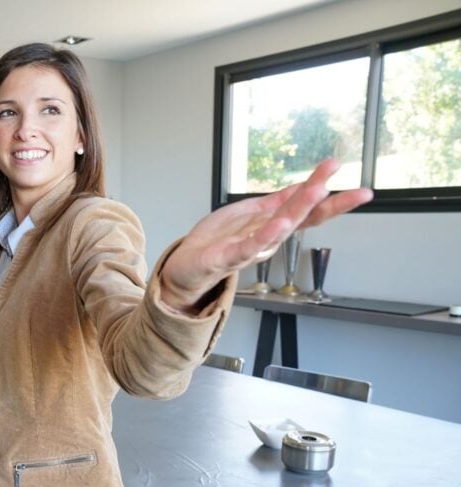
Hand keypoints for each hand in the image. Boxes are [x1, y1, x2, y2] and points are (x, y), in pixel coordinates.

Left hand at [160, 159, 372, 312]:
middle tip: (353, 190)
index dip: (324, 188)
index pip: (305, 207)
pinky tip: (278, 226)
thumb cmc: (217, 241)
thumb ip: (278, 202)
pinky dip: (264, 238)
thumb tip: (306, 184)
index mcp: (272, 224)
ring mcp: (249, 249)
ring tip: (317, 191)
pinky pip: (249, 248)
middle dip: (327, 202)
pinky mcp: (227, 258)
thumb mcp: (251, 213)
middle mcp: (267, 238)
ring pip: (279, 229)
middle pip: (301, 217)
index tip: (341, 167)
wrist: (185, 268)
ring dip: (299, 210)